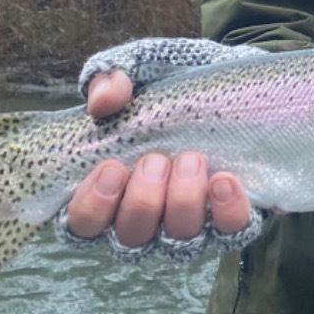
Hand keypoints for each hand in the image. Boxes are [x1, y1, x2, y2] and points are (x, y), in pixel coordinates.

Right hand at [63, 69, 252, 245]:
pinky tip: (225, 180)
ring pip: (177, 239)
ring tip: (191, 159)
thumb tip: (101, 102)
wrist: (231, 84)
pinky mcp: (229, 220)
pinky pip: (228, 231)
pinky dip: (226, 210)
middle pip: (130, 236)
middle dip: (142, 201)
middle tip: (156, 160)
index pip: (81, 225)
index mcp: (110, 190)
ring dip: (182, 202)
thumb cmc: (170, 88)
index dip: (92, 206)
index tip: (111, 168)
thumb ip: (110, 81)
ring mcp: (187, 224)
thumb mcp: (137, 73)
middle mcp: (145, 218)